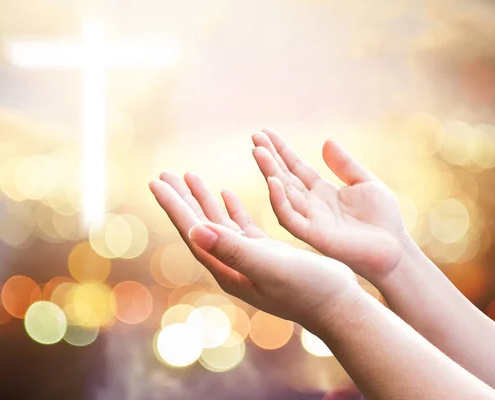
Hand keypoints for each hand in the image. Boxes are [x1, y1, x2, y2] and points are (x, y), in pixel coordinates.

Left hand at [149, 171, 358, 325]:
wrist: (338, 307)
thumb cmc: (308, 290)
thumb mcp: (270, 266)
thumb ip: (233, 249)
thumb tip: (193, 230)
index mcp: (227, 267)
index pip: (192, 230)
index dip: (173, 204)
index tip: (156, 180)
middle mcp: (232, 264)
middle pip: (198, 225)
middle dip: (181, 198)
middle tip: (164, 174)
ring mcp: (248, 259)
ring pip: (218, 223)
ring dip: (203, 199)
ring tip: (189, 176)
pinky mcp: (266, 254)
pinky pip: (241, 226)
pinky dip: (231, 208)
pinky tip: (226, 193)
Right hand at [252, 129, 409, 282]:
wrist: (396, 249)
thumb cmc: (383, 219)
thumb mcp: (365, 183)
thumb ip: (344, 165)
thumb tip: (327, 141)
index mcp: (322, 192)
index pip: (295, 167)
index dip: (281, 150)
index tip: (265, 133)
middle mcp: (311, 205)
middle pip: (284, 177)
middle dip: (269, 157)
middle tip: (255, 137)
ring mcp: (309, 219)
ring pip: (282, 194)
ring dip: (269, 172)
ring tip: (258, 152)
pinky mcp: (313, 235)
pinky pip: (289, 217)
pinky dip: (279, 200)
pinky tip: (273, 180)